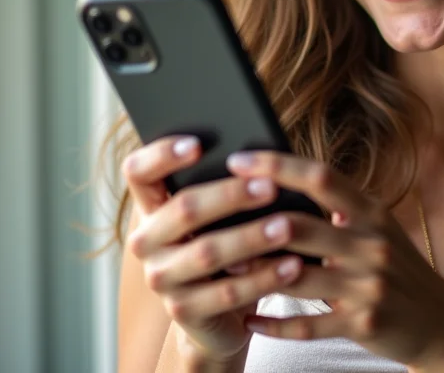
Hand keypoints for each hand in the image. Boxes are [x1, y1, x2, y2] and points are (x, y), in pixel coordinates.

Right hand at [121, 136, 306, 363]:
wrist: (221, 311)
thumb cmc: (229, 240)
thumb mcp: (224, 212)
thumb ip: (230, 183)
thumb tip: (262, 156)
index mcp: (153, 205)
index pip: (138, 170)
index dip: (162, 154)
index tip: (198, 144)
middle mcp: (148, 240)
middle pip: (183, 208)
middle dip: (230, 195)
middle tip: (270, 186)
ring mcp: (162, 278)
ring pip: (206, 252)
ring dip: (251, 237)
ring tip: (287, 226)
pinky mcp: (183, 310)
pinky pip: (226, 293)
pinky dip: (263, 278)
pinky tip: (292, 264)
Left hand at [224, 150, 443, 370]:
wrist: (440, 322)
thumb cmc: (397, 267)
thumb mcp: (377, 228)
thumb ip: (340, 208)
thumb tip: (284, 181)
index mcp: (372, 212)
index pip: (322, 177)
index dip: (279, 165)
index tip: (240, 159)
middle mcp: (372, 243)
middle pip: (304, 224)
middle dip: (255, 221)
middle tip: (215, 216)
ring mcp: (369, 284)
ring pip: (299, 276)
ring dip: (256, 272)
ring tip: (223, 267)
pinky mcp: (363, 323)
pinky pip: (308, 325)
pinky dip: (274, 323)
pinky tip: (250, 319)